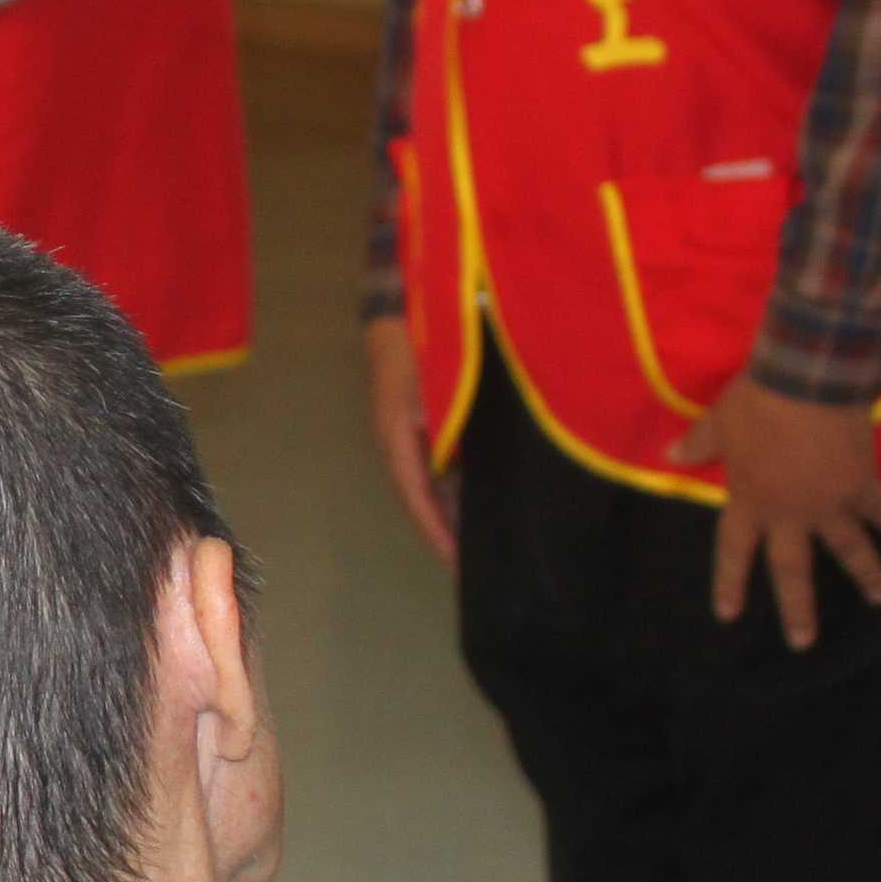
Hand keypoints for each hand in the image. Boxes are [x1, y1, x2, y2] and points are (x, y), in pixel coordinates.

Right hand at [362, 315, 455, 564]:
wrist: (402, 315)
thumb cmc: (421, 349)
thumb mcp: (439, 390)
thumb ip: (450, 433)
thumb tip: (461, 474)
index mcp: (399, 443)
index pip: (419, 501)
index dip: (439, 534)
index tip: (460, 564)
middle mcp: (401, 448)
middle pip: (425, 502)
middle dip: (448, 534)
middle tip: (475, 566)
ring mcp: (410, 439)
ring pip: (433, 488)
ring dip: (453, 515)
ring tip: (481, 544)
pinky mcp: (422, 429)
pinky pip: (439, 470)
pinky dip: (457, 491)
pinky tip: (480, 501)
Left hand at [669, 376, 880, 650]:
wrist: (807, 382)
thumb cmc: (755, 403)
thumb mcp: (717, 423)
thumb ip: (697, 445)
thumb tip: (669, 456)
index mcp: (749, 502)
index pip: (733, 550)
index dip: (730, 582)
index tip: (728, 614)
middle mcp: (789, 513)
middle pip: (791, 569)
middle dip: (797, 608)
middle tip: (803, 643)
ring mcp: (828, 503)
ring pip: (849, 549)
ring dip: (866, 573)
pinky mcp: (861, 485)